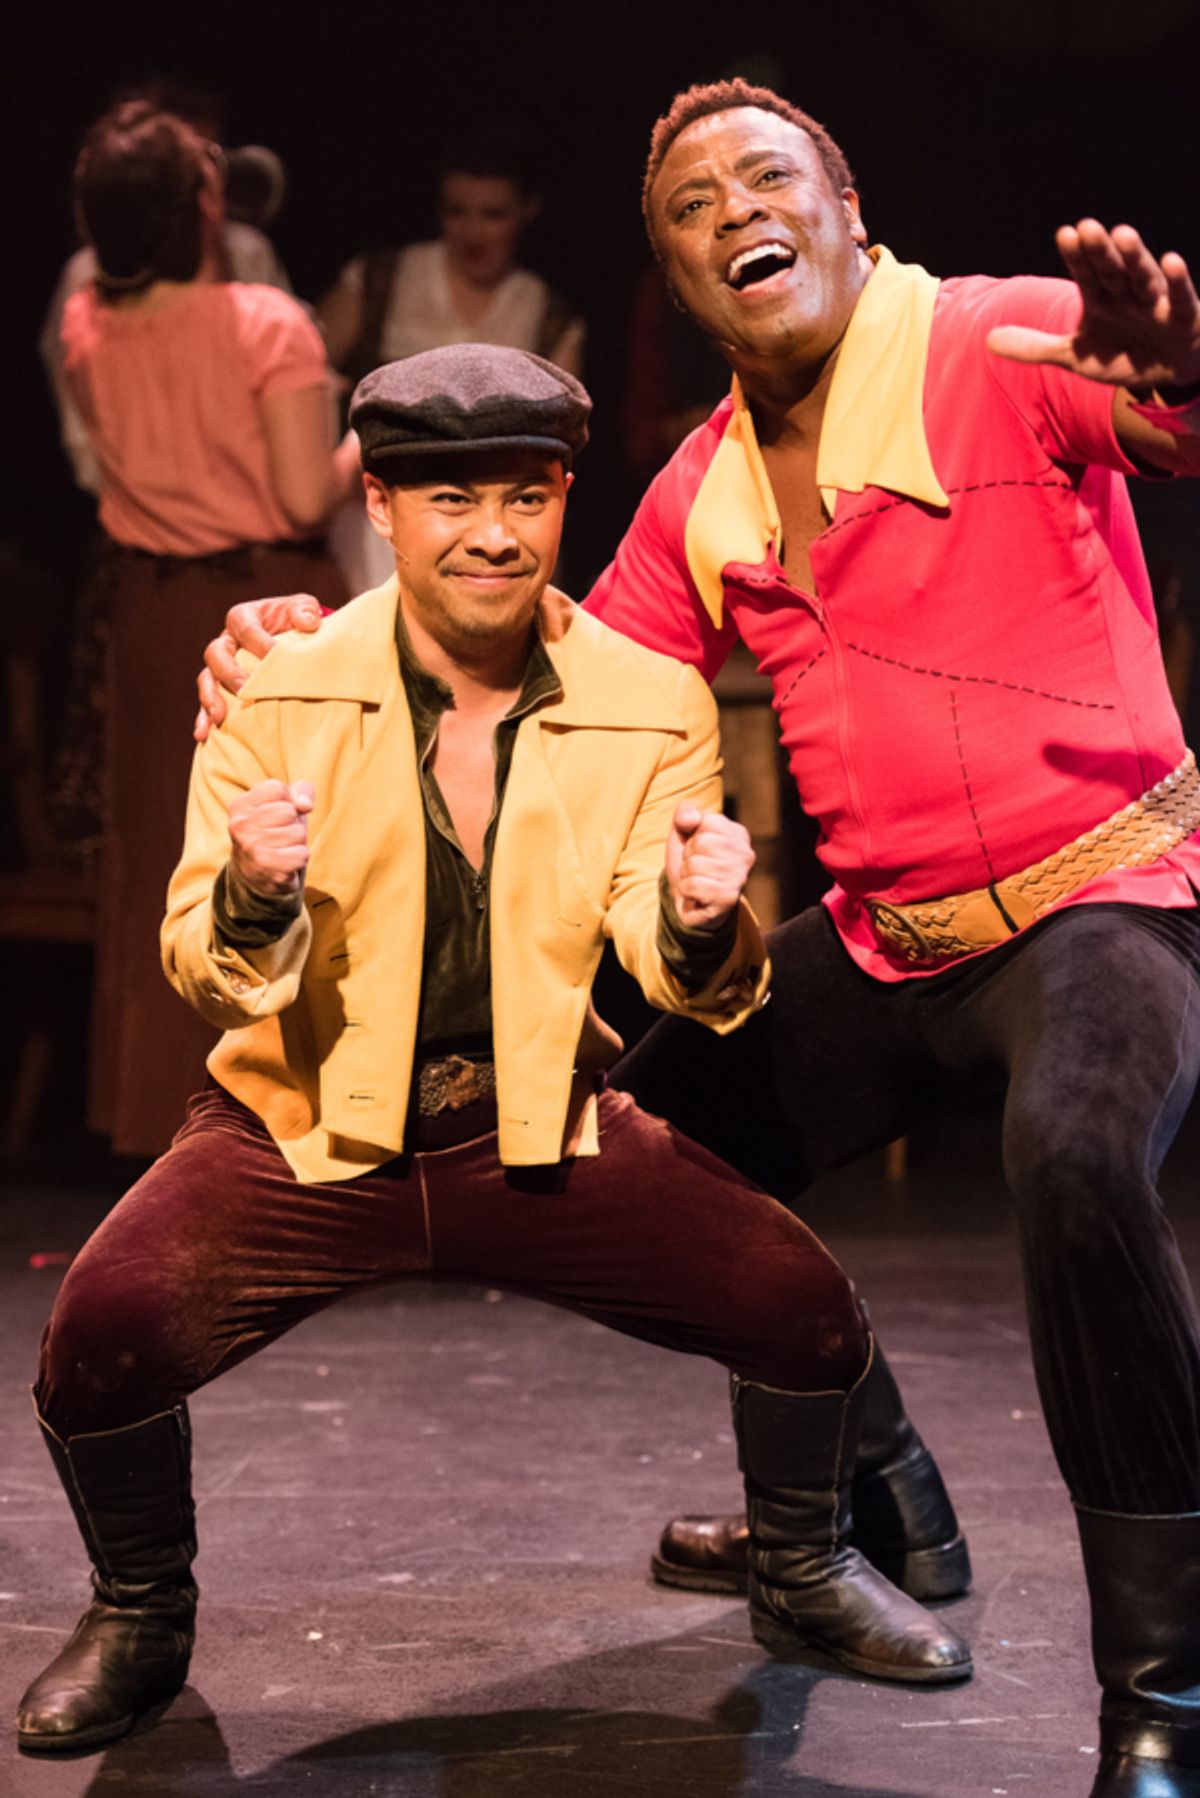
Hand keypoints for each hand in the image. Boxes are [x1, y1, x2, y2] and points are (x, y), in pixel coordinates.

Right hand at [193, 594, 323, 741]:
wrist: (293, 641)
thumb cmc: (297, 623)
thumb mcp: (303, 609)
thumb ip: (306, 610)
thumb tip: (309, 622)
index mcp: (243, 618)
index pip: (246, 628)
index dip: (258, 641)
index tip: (274, 656)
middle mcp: (227, 641)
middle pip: (216, 653)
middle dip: (229, 672)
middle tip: (244, 689)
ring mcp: (222, 666)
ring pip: (207, 679)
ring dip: (210, 698)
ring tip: (218, 716)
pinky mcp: (222, 689)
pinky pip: (207, 703)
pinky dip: (204, 719)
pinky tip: (204, 734)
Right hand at [228, 780, 314, 897]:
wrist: (256, 875)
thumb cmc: (273, 832)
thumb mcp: (283, 804)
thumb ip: (300, 791)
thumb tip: (306, 805)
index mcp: (239, 806)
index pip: (278, 789)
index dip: (286, 802)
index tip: (274, 816)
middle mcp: (240, 825)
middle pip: (290, 812)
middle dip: (293, 824)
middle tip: (279, 836)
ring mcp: (252, 846)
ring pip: (299, 833)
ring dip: (297, 843)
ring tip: (281, 849)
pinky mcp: (267, 867)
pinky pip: (302, 855)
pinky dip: (299, 859)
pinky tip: (285, 863)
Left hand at [664, 803, 754, 929]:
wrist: (690, 904)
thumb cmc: (691, 865)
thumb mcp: (683, 834)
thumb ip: (684, 814)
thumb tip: (691, 819)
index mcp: (738, 834)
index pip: (707, 821)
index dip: (693, 836)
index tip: (699, 851)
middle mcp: (746, 854)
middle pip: (700, 842)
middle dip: (688, 857)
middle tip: (697, 870)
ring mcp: (739, 877)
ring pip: (693, 864)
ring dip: (687, 875)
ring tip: (698, 882)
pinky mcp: (728, 898)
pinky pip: (692, 885)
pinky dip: (686, 891)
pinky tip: (697, 896)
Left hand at [986, 220, 1199, 390]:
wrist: (1166, 375)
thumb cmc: (1121, 356)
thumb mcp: (1075, 356)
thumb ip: (1034, 347)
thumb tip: (987, 339)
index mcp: (1100, 297)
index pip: (1085, 273)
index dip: (1077, 256)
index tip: (1066, 234)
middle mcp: (1127, 293)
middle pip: (1111, 269)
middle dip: (1100, 250)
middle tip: (1087, 227)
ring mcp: (1156, 303)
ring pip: (1143, 276)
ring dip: (1134, 256)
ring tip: (1123, 234)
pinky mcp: (1184, 317)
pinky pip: (1181, 298)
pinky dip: (1177, 281)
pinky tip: (1172, 260)